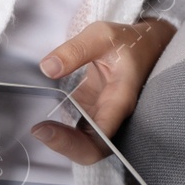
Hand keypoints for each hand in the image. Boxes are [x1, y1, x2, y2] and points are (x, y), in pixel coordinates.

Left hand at [33, 18, 175, 143]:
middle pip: (94, 149)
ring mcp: (103, 114)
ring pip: (86, 143)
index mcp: (119, 99)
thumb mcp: (101, 36)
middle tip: (39, 131)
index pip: (99, 134)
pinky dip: (62, 131)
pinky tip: (45, 121)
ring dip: (63, 142)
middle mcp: (113, 113)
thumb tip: (48, 68)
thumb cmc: (127, 42)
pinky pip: (79, 129)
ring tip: (39, 129)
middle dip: (66, 147)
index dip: (72, 141)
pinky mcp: (93, 110)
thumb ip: (74, 50)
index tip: (44, 129)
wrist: (145, 45)